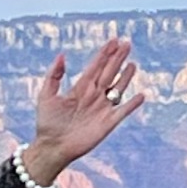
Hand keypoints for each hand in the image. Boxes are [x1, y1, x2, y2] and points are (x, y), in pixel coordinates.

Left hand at [26, 37, 146, 180]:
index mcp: (80, 88)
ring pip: (118, 88)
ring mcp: (102, 109)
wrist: (52, 147)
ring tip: (133, 64)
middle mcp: (93, 95)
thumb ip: (54, 75)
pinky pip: (123, 111)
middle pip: (109, 73)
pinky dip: (132, 104)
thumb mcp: (46, 96)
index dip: (105, 53)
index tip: (114, 40)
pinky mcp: (108, 123)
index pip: (96, 66)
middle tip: (127, 43)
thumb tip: (62, 55)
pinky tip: (141, 95)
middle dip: (118, 58)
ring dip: (126, 77)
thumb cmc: (46, 122)